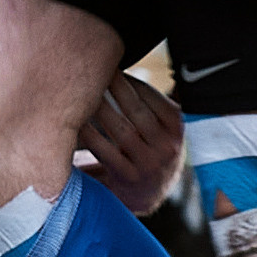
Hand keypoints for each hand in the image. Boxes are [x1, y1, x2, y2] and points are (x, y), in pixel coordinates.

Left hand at [78, 71, 185, 215]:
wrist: (149, 192)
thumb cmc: (151, 147)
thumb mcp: (165, 126)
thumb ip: (157, 102)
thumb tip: (144, 65)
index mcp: (177, 128)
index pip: (153, 97)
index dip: (131, 81)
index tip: (112, 67)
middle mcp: (167, 147)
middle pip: (136, 110)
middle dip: (114, 88)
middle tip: (95, 71)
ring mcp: (148, 164)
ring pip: (121, 130)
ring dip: (100, 108)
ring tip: (84, 92)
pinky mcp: (128, 177)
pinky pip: (106, 152)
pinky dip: (91, 135)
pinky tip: (78, 122)